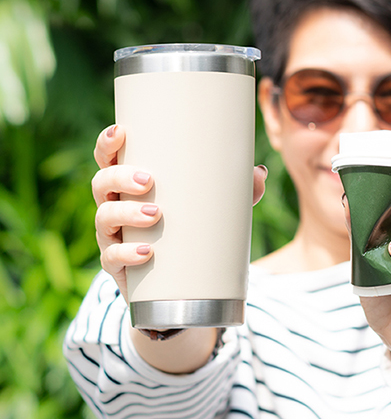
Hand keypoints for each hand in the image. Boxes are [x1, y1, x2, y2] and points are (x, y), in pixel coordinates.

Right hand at [91, 124, 268, 297]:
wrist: (181, 286)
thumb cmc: (191, 231)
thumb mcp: (214, 210)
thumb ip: (237, 191)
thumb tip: (259, 172)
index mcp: (130, 186)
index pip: (109, 159)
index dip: (107, 144)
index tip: (121, 132)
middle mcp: (115, 207)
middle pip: (102, 183)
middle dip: (120, 177)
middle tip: (149, 181)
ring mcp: (113, 237)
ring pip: (104, 218)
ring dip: (126, 213)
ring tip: (155, 215)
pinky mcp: (118, 266)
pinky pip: (112, 258)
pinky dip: (126, 254)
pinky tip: (145, 252)